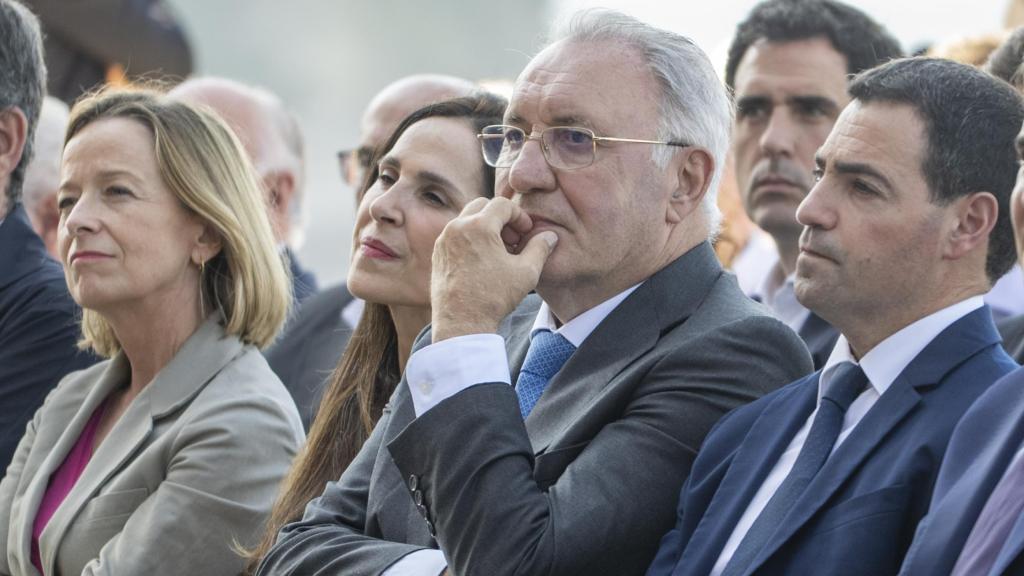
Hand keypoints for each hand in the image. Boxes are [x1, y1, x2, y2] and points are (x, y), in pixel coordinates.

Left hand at [430, 197, 557, 341]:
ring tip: (499, 251)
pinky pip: (456, 234)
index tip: (527, 232)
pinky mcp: (438, 253)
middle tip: (513, 239)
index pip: (503, 204)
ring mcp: (444, 240)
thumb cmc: (494, 298)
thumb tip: (550, 236)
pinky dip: (471, 238)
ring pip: (467, 219)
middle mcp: (457, 227)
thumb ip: (540, 248)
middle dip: (500, 217)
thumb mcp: (526, 273)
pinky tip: (483, 260)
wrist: (461, 323)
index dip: (519, 215)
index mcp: (478, 226)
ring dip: (485, 226)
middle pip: (482, 205)